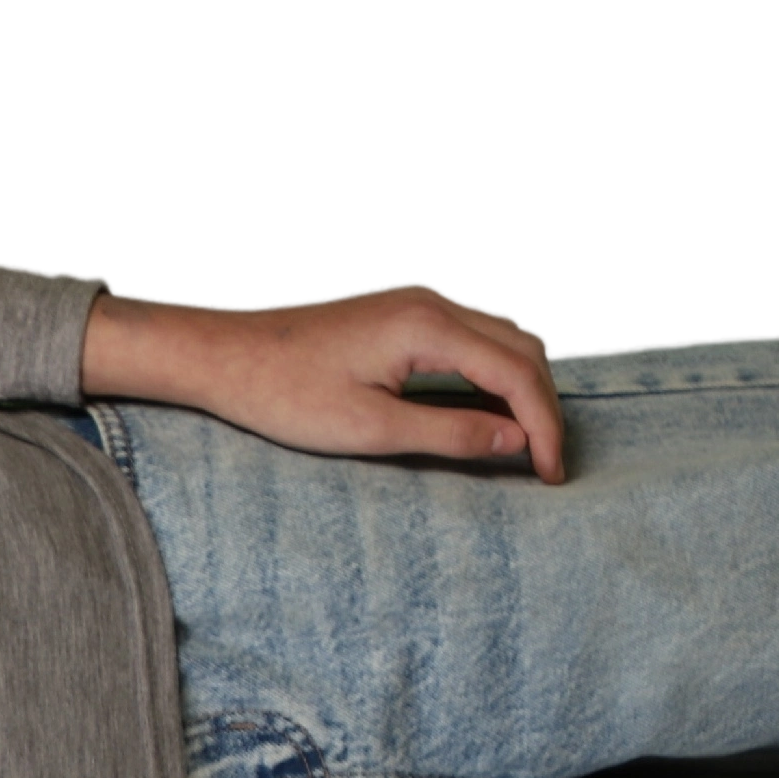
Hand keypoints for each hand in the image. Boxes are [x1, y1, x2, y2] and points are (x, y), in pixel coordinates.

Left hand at [93, 282, 574, 483]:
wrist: (225, 357)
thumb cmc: (284, 394)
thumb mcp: (369, 430)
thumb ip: (448, 434)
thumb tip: (516, 441)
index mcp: (427, 327)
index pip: (518, 374)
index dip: (545, 427)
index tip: (553, 474)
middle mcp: (431, 303)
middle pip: (523, 350)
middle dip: (543, 408)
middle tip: (545, 465)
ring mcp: (417, 303)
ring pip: (503, 340)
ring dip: (522, 389)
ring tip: (524, 445)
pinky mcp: (403, 314)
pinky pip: (472, 338)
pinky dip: (494, 374)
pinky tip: (488, 413)